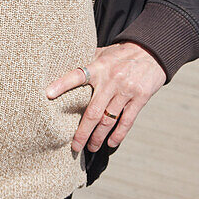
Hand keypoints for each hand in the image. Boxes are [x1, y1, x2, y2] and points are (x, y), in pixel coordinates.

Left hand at [47, 42, 165, 153]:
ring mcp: (126, 90)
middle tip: (74, 146)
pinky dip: (118, 134)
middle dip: (82, 132)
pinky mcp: (140, 98)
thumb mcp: (103, 53)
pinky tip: (111, 143)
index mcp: (99, 66)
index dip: (62, 84)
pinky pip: (127, 121)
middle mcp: (111, 80)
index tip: (47, 95)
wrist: (151, 52)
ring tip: (91, 147)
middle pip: (92, 111)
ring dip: (98, 137)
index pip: (77, 75)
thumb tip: (64, 68)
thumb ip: (87, 63)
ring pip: (109, 120)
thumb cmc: (121, 53)